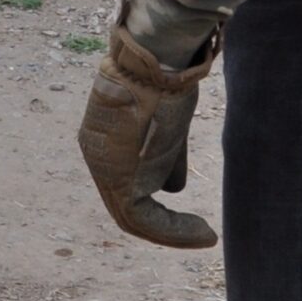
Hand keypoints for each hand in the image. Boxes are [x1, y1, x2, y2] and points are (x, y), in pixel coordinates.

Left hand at [76, 26, 217, 249]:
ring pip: (135, 219)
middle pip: (127, 207)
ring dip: (174, 233)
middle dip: (165, 227)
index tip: (189, 215)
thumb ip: (167, 157)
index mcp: (102, 143)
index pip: (126, 185)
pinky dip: (176, 231)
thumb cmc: (165, 84)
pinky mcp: (120, 180)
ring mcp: (104, 170)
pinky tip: (203, 232)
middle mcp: (97, 159)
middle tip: (199, 233)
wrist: (157, 64)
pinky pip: (144, 219)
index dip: (157, 206)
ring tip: (205, 235)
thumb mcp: (166, 125)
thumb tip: (175, 188)